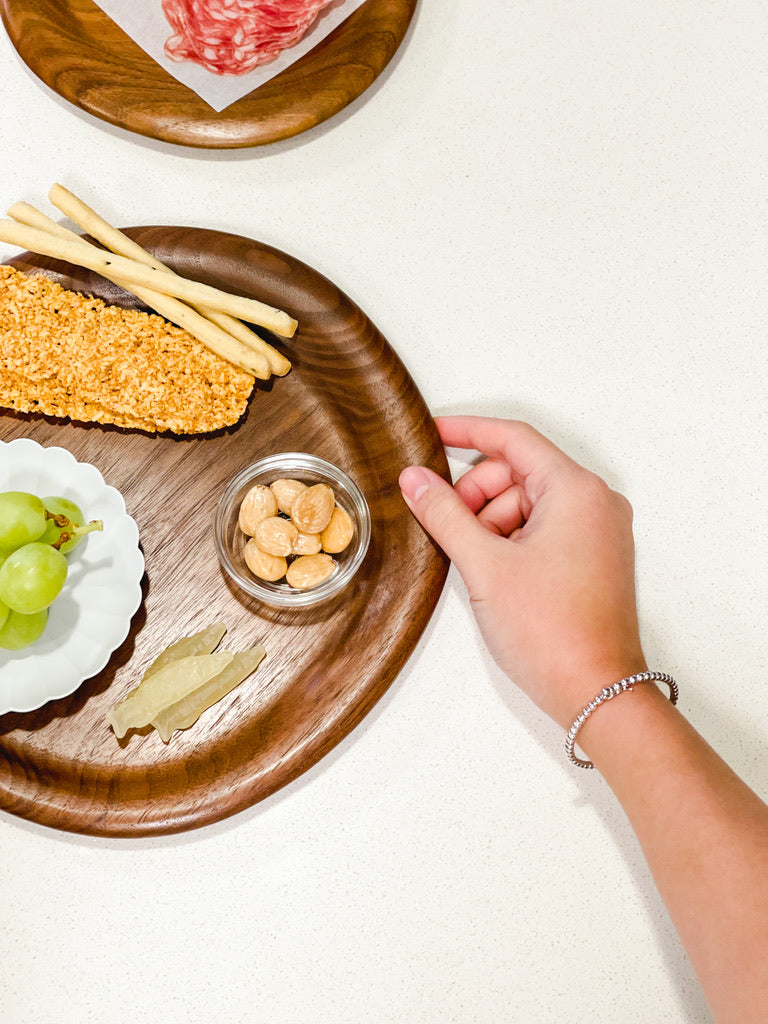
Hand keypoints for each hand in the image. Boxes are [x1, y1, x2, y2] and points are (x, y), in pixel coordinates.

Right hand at [399, 416, 646, 728]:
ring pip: (527, 502)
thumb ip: (444, 514)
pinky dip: (511, 539)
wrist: (597, 693)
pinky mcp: (593, 558)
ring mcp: (598, 531)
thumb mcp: (484, 566)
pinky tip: (493, 570)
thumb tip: (414, 479)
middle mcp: (595, 502)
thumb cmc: (551, 632)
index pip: (513, 438)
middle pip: (518, 471)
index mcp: (577, 490)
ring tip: (477, 564)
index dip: (466, 432)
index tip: (430, 434)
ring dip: (491, 522)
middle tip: (448, 528)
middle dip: (476, 494)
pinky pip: (543, 528)